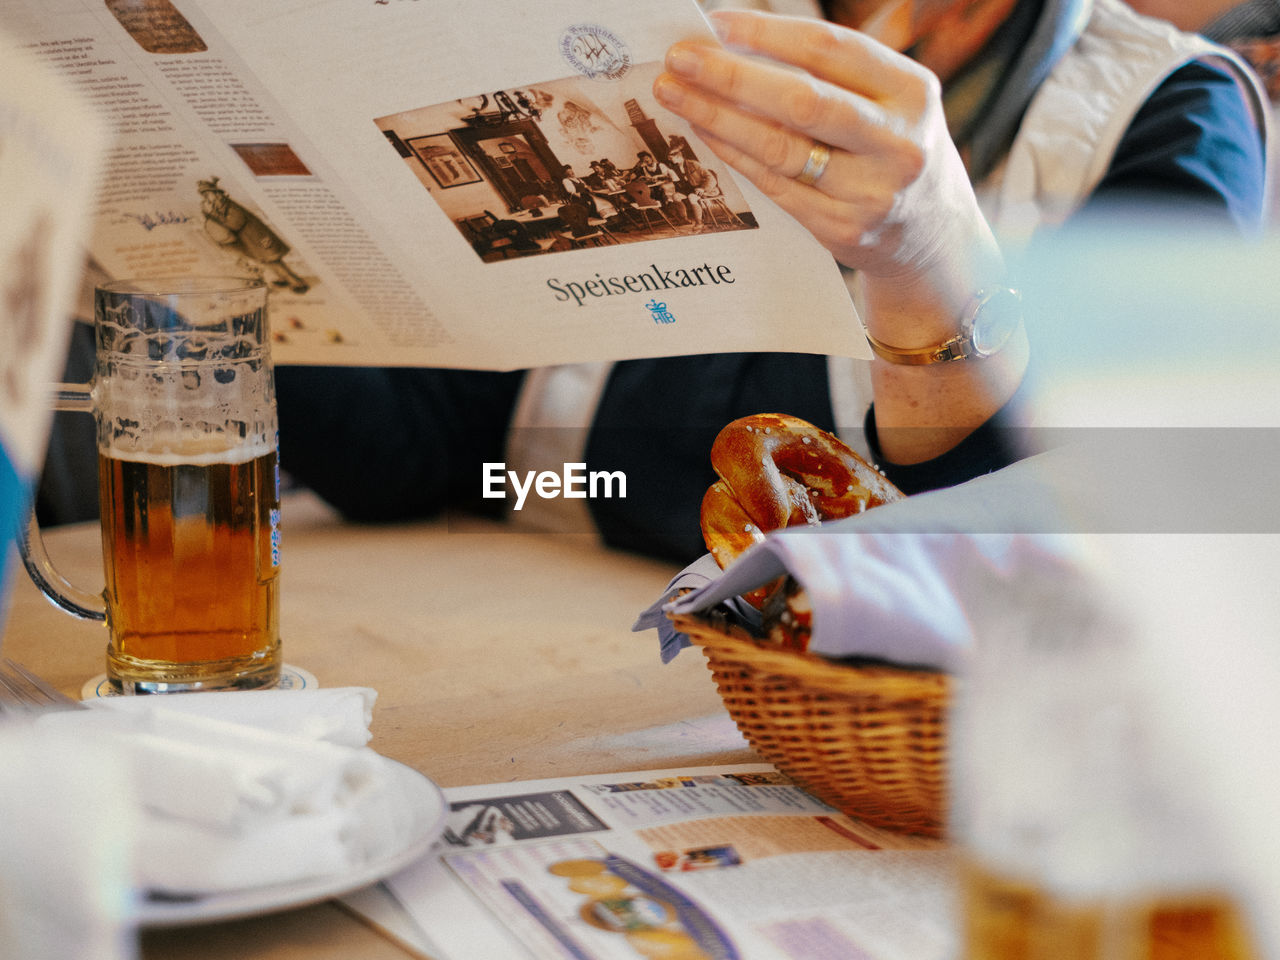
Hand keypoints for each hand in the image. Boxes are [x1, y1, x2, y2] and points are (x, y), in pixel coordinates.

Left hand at [653, 10, 1003, 343]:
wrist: (935, 237)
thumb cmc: (893, 150)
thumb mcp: (889, 102)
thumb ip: (830, 74)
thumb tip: (736, 43)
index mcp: (912, 91)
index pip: (831, 50)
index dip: (769, 34)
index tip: (717, 23)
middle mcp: (897, 143)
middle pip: (801, 100)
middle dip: (731, 77)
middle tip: (679, 60)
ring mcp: (871, 192)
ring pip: (780, 147)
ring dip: (718, 116)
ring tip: (675, 94)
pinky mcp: (843, 229)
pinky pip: (775, 185)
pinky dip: (734, 154)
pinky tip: (704, 132)